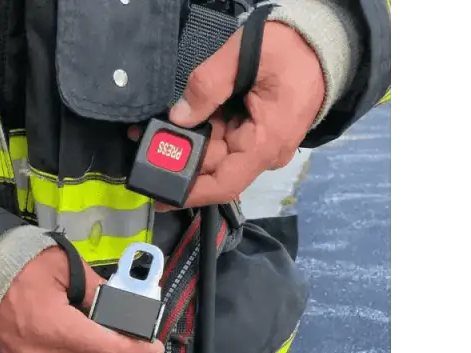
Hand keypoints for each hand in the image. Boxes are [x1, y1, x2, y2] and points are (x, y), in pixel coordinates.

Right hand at [0, 247, 163, 352]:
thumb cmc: (17, 264)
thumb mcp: (63, 266)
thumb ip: (95, 289)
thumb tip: (119, 305)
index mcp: (55, 327)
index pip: (106, 348)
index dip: (135, 351)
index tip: (153, 349)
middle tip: (128, 337)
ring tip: (102, 342)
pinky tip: (78, 352)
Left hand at [129, 22, 324, 209]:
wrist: (328, 41)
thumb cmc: (295, 48)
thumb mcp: (247, 56)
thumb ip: (208, 85)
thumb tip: (178, 116)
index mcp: (265, 144)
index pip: (223, 184)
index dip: (189, 193)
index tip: (159, 194)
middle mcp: (261, 152)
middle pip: (211, 166)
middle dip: (177, 158)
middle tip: (141, 143)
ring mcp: (257, 143)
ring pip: (213, 151)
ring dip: (185, 142)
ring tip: (153, 128)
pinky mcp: (253, 131)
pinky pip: (222, 138)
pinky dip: (200, 130)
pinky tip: (179, 119)